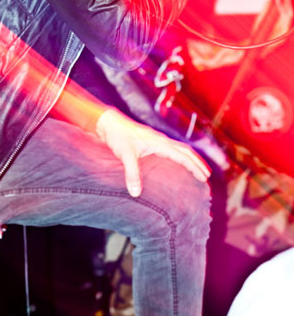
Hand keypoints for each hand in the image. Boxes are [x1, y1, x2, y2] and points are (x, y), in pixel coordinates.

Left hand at [96, 108, 210, 196]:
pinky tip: (177, 162)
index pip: (183, 156)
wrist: (109, 122)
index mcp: (160, 143)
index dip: (195, 167)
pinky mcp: (151, 140)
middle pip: (186, 151)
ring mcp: (157, 139)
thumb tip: (135, 193)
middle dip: (198, 163)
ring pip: (180, 148)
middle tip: (207, 176)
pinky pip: (172, 148)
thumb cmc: (118, 136)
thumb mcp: (125, 155)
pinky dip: (180, 155)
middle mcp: (161, 140)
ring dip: (191, 158)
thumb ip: (132, 173)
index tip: (204, 178)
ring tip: (198, 169)